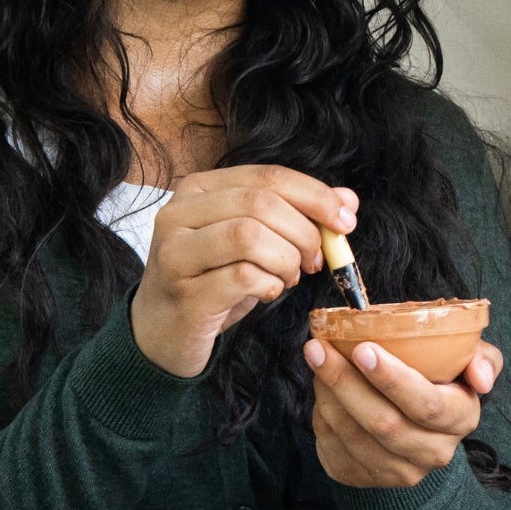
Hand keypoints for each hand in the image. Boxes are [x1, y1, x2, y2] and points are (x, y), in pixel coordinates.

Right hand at [130, 163, 355, 376]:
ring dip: (286, 259)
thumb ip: (299, 215)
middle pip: (261, 203)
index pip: (268, 176)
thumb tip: (348, 199)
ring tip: (290, 277)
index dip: (316, 196)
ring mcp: (175, 253)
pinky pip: (243, 277)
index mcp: (200, 189)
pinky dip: (270, 284)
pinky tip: (267, 292)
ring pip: (249, 235)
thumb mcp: (257, 242)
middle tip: (316, 260)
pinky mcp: (183, 293)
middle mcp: (179, 213)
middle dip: (304, 232)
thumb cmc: (213, 280)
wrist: (162, 333)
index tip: (346, 222)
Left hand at [305, 334, 502, 486]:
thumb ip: (483, 360)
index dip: (393, 380)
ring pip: (354, 436)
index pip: (428, 406)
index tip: (363, 349)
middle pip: (384, 423)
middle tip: (321, 348)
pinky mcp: (363, 479)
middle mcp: (433, 453)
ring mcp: (397, 471)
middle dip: (347, 382)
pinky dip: (321, 415)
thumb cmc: (442, 382)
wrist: (420, 428)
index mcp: (461, 419)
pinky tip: (320, 388)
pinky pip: (335, 449)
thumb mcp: (468, 364)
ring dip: (328, 395)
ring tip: (317, 359)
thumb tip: (480, 378)